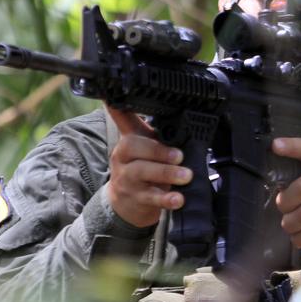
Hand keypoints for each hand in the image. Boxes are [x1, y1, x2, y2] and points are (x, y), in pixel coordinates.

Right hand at [105, 107, 191, 226]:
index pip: (121, 118)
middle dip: (158, 150)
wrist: (127, 203)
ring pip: (142, 172)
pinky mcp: (135, 198)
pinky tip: (178, 199)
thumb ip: (155, 132)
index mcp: (128, 139)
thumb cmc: (142, 168)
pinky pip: (150, 198)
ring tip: (186, 176)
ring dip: (167, 173)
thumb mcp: (146, 147)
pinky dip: (166, 199)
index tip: (114, 98)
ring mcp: (127, 178)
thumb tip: (180, 113)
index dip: (118, 108)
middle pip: (133, 147)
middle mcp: (123, 156)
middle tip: (179, 155)